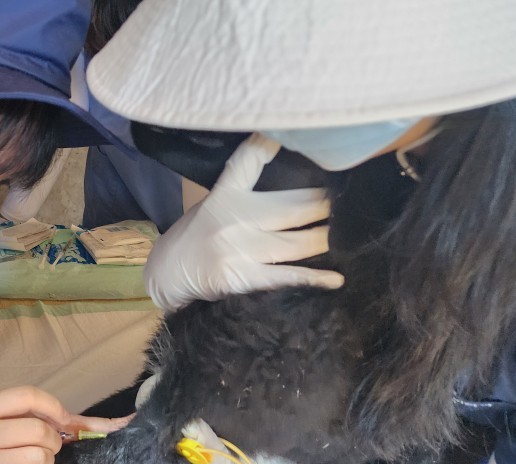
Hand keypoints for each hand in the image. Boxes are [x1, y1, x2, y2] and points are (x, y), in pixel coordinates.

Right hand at [0, 386, 74, 463]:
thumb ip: (8, 415)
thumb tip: (59, 416)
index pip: (27, 396)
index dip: (54, 407)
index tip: (62, 419)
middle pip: (39, 430)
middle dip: (54, 440)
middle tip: (48, 446)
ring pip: (40, 458)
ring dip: (47, 461)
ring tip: (37, 462)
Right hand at [142, 133, 344, 311]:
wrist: (165, 277)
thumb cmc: (194, 240)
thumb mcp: (213, 204)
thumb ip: (244, 189)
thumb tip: (285, 171)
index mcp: (227, 194)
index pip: (249, 160)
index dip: (271, 143)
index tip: (303, 131)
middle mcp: (235, 217)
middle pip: (296, 207)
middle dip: (327, 207)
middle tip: (350, 205)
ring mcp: (239, 248)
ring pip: (300, 243)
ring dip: (325, 241)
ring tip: (345, 237)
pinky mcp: (241, 277)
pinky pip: (287, 276)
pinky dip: (314, 278)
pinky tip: (335, 279)